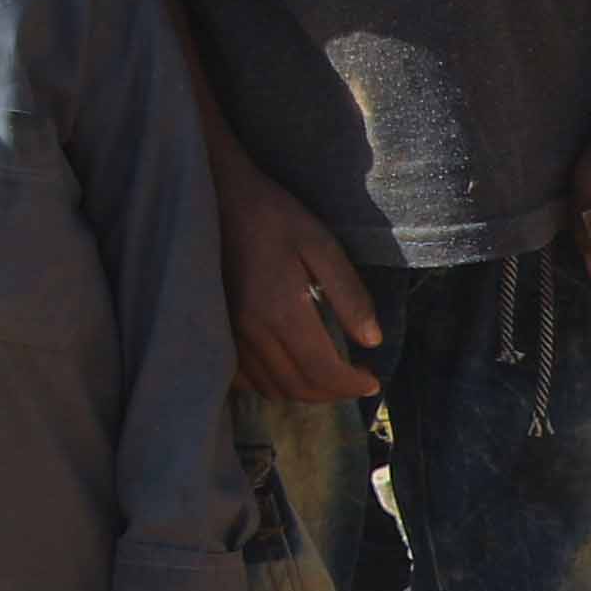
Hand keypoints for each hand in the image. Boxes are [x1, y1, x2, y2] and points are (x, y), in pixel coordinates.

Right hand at [217, 163, 384, 404]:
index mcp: (283, 310)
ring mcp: (230, 333)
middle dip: (333, 392)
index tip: (372, 381)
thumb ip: (349, 294)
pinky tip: (289, 369)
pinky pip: (246, 378)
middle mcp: (253, 331)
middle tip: (355, 381)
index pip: (322, 370)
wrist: (219, 198)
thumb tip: (372, 340)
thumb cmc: (274, 216)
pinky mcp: (218, 329)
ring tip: (328, 377)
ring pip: (271, 386)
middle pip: (298, 386)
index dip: (351, 384)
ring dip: (305, 391)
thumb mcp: (321, 245)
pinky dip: (273, 384)